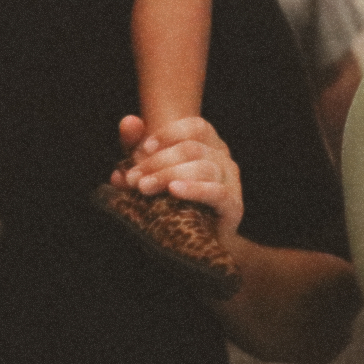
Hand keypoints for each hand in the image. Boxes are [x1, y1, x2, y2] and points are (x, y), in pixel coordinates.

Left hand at [114, 115, 243, 242]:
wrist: (194, 242)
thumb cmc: (170, 199)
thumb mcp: (147, 170)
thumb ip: (135, 146)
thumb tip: (129, 121)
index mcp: (208, 144)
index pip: (196, 127)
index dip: (170, 134)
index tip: (143, 148)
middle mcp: (223, 158)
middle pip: (193, 149)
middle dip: (158, 162)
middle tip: (133, 178)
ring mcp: (231, 181)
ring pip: (204, 167)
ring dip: (169, 175)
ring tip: (144, 187)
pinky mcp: (233, 206)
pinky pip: (217, 192)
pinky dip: (194, 189)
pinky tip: (174, 190)